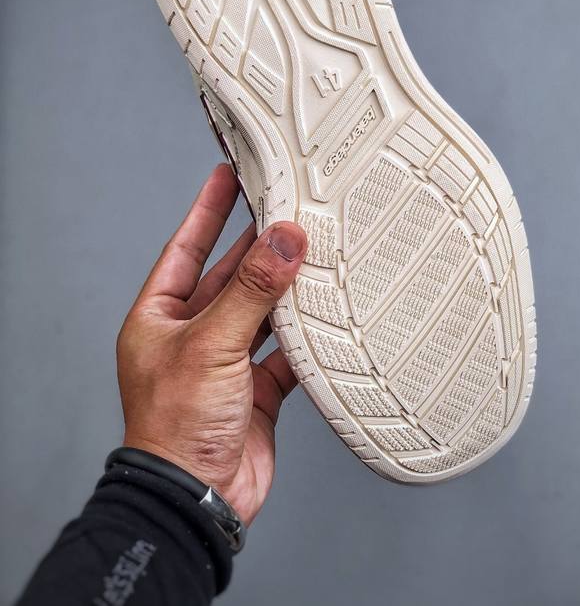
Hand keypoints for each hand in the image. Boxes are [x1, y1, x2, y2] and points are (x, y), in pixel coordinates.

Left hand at [116, 165, 306, 524]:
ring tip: (312, 252)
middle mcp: (191, 335)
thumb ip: (252, 291)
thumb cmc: (176, 426)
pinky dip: (304, 337)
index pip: (185, 249)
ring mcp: (224, 363)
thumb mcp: (211, 345)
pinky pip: (283, 352)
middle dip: (255, 246)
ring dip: (284, 289)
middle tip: (285, 208)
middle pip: (228, 277)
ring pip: (260, 312)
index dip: (206, 211)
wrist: (197, 499)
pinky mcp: (253, 389)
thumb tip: (284, 241)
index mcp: (160, 318)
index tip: (227, 176)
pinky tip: (324, 316)